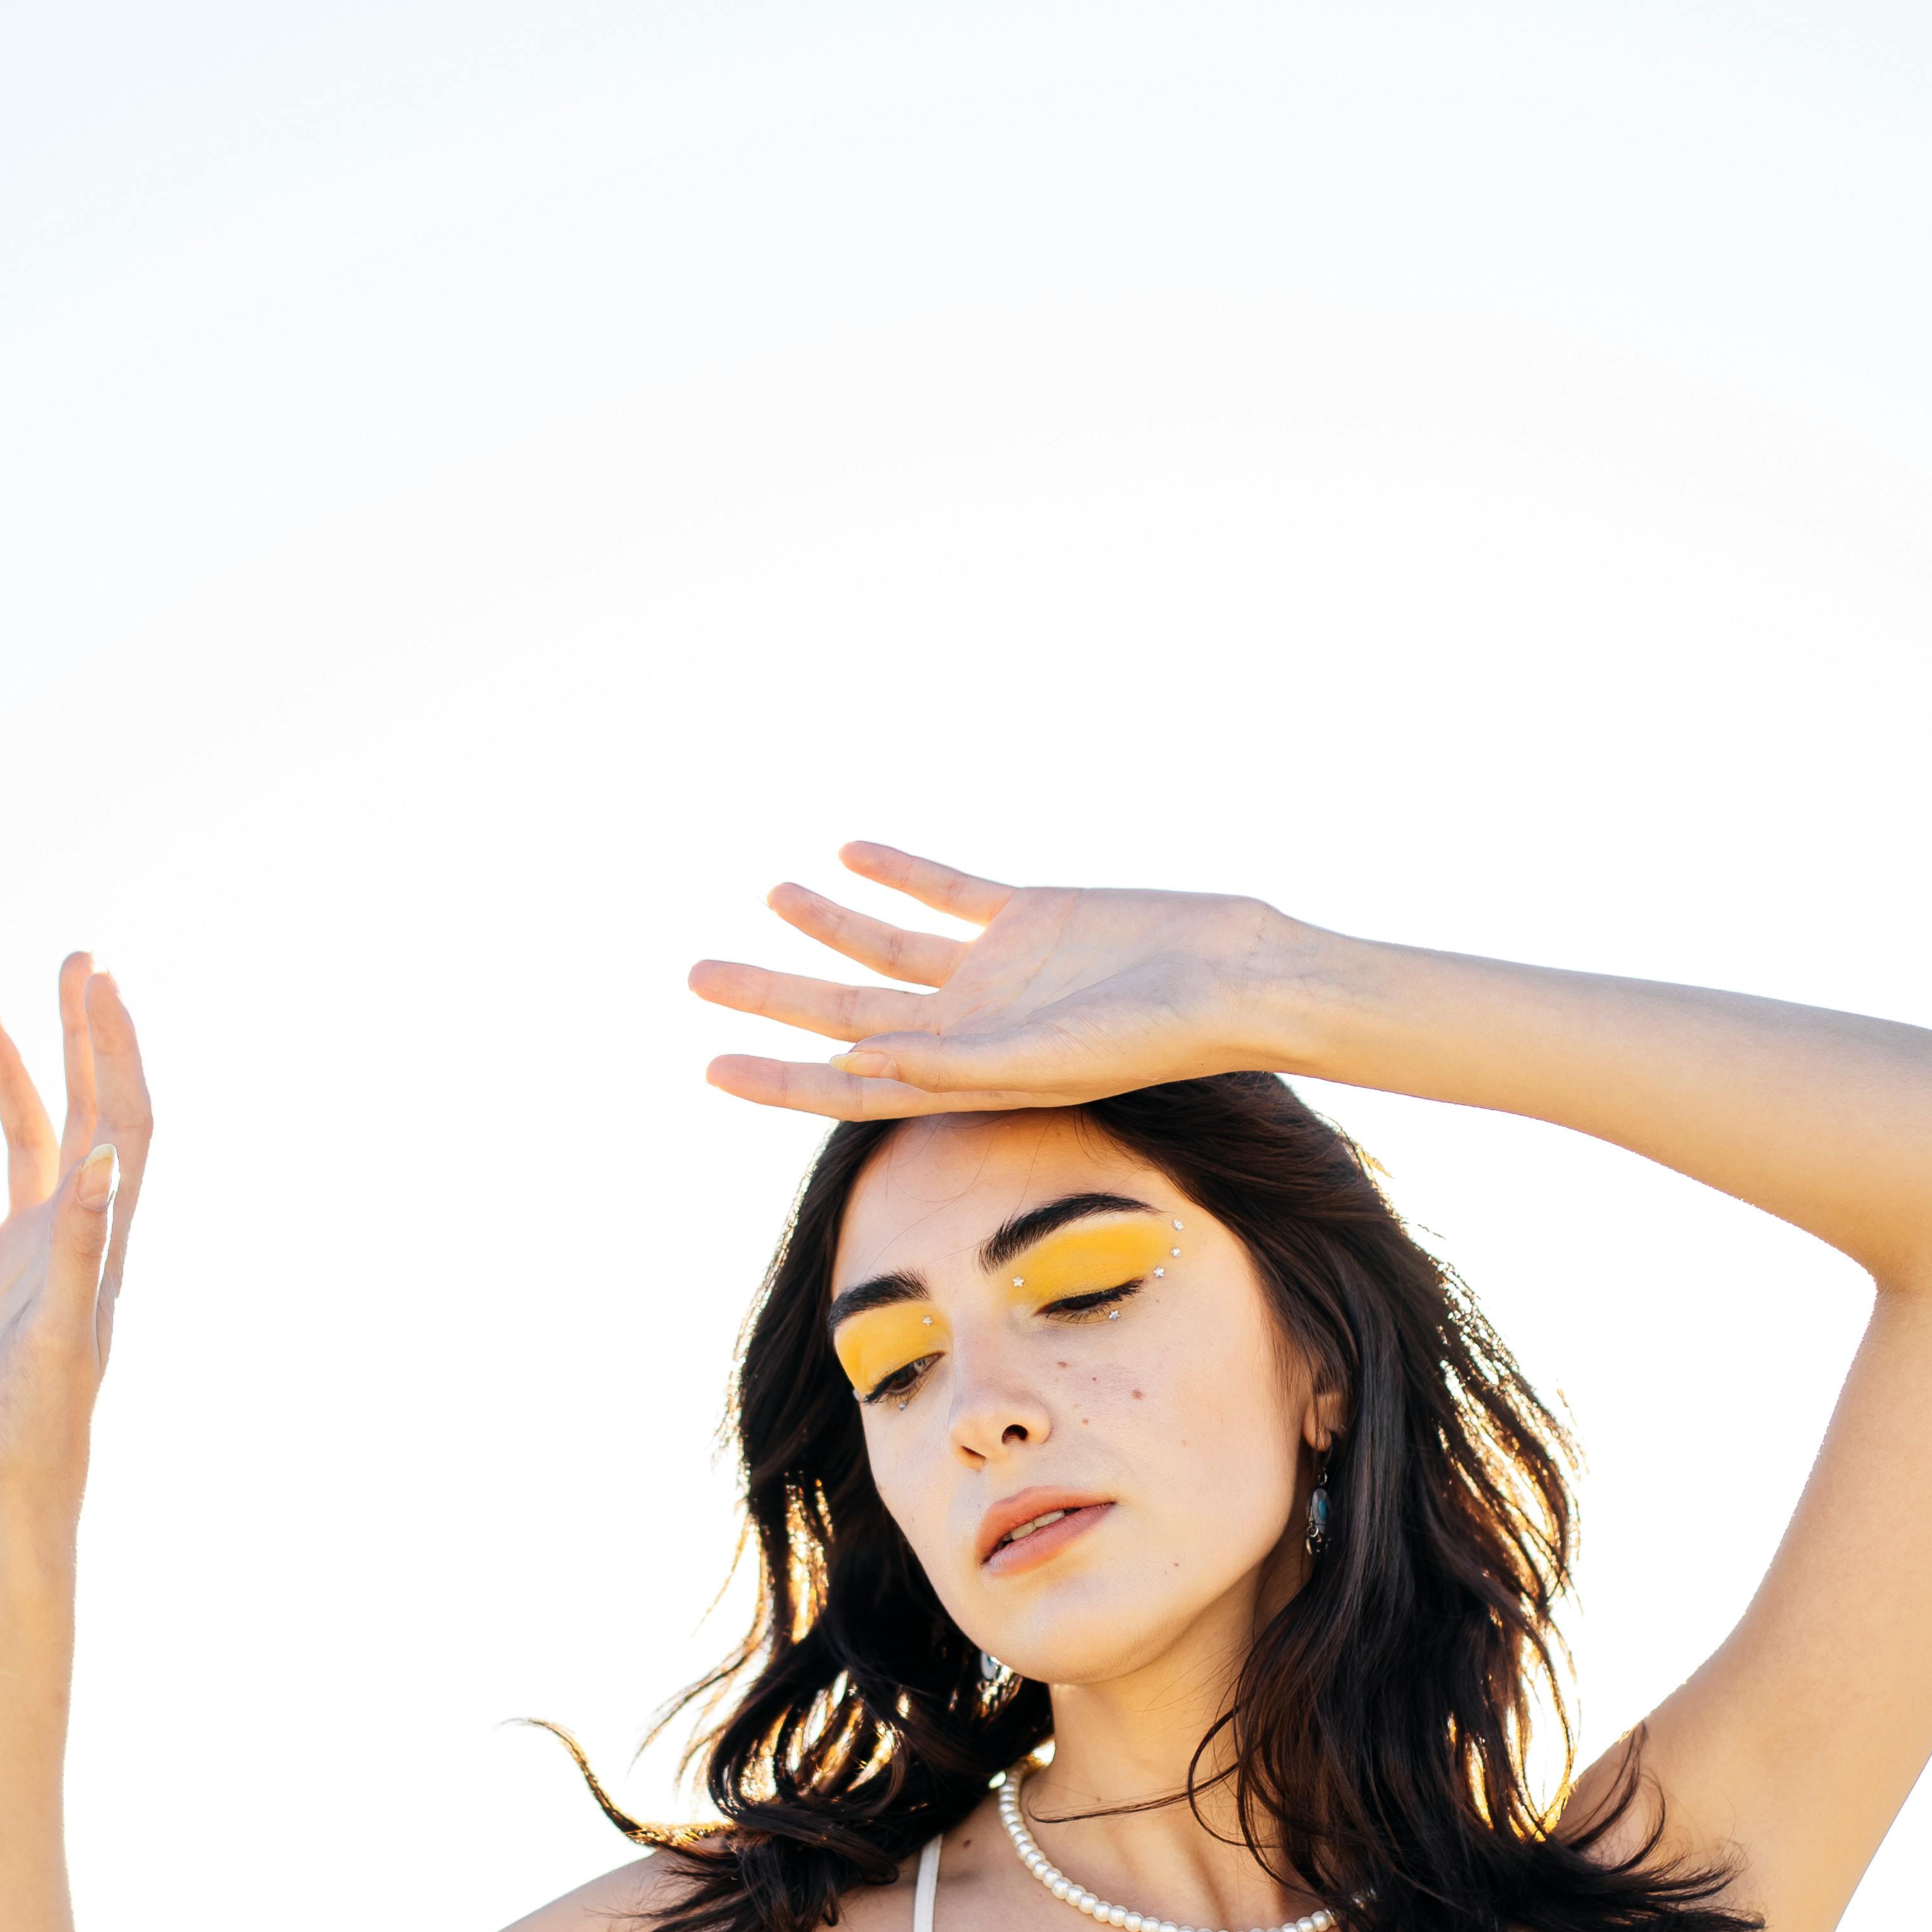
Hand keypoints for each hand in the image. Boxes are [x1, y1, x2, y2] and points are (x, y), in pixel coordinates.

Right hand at [0, 957, 152, 1527]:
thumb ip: (86, 1248)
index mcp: (109, 1242)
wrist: (2, 1499)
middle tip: (71, 959)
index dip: (120, 1050)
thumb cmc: (41, 1432)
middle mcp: (77, 1237)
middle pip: (86, 1112)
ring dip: (9, 1079)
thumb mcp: (64, 1335)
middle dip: (79, 1037)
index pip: (126, 1122)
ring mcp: (28, 1256)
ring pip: (22, 1143)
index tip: (102, 983)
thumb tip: (108, 1161)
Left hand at [690, 846, 1295, 1117]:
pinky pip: (945, 890)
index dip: (778, 1079)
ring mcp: (996, 969)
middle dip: (771, 995)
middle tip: (696, 975)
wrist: (1235, 979)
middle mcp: (970, 1026)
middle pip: (846, 1010)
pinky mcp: (1029, 914)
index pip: (848, 1081)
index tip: (709, 1065)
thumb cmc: (1153, 1038)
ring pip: (886, 945)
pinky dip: (898, 869)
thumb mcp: (1044, 1061)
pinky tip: (850, 850)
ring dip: (826, 922)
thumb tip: (853, 1059)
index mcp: (965, 1075)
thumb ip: (951, 1064)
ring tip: (770, 894)